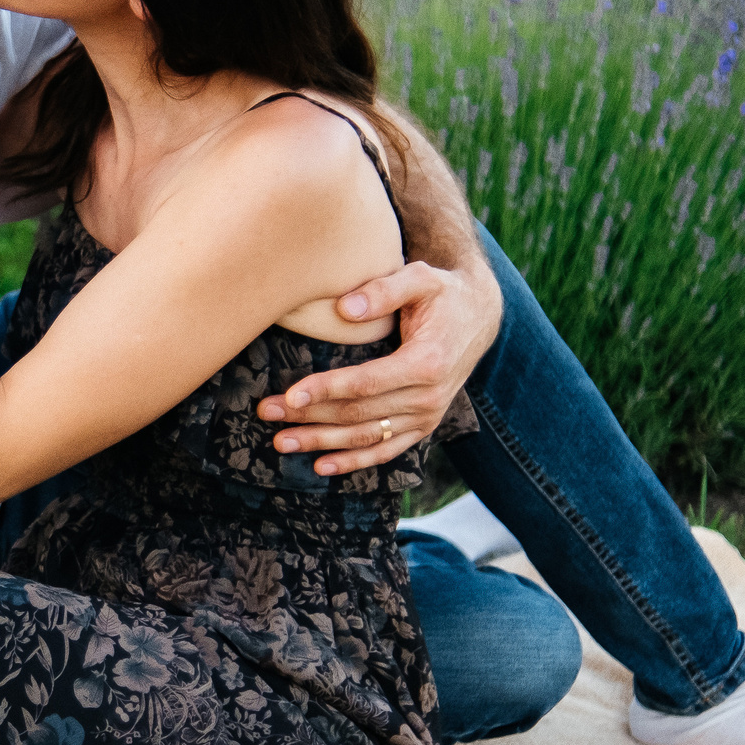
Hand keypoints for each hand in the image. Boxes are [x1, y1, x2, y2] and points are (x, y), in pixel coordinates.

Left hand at [257, 257, 502, 475]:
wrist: (478, 317)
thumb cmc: (442, 293)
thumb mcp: (421, 278)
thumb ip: (384, 290)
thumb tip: (345, 309)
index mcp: (426, 362)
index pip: (366, 383)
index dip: (326, 391)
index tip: (290, 395)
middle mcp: (429, 397)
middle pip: (358, 414)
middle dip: (309, 416)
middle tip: (266, 412)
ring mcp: (426, 417)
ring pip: (366, 438)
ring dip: (321, 443)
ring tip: (281, 442)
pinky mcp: (422, 427)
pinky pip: (385, 451)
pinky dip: (353, 462)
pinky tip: (321, 466)